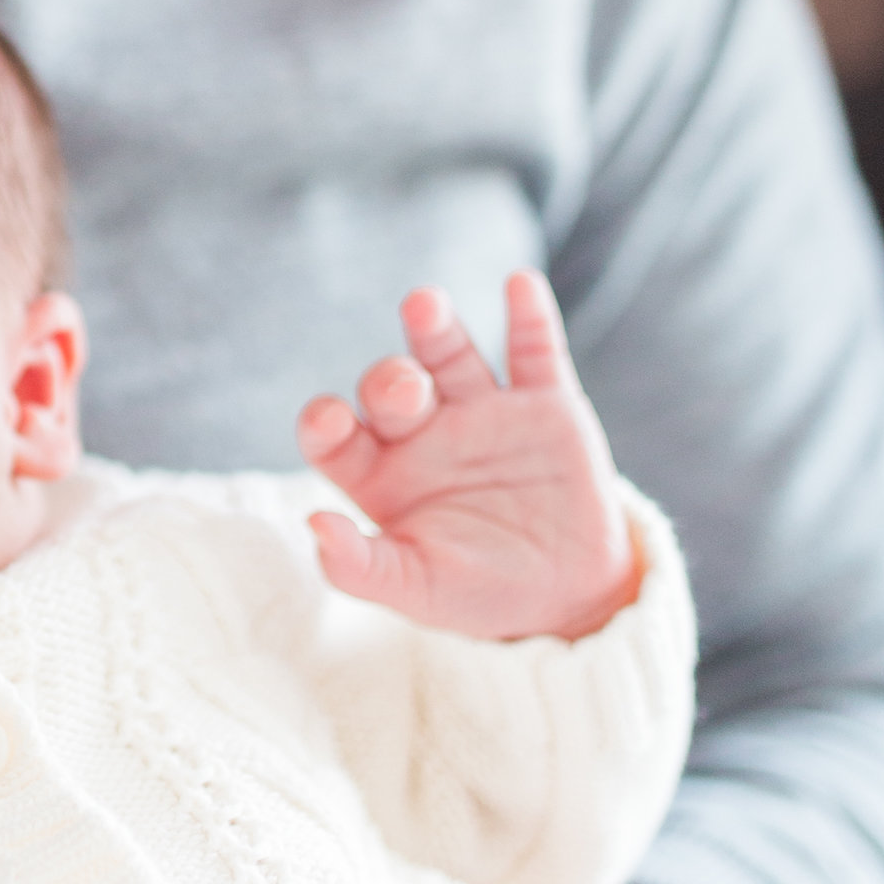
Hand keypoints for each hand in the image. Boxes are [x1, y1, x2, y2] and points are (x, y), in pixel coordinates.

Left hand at [296, 272, 635, 641]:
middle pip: (391, 387)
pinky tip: (519, 285)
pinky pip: (533, 349)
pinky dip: (527, 315)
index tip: (329, 421)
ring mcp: (483, 411)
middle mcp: (423, 432)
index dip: (323, 422)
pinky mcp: (545, 404)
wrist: (570, 598)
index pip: (335, 435)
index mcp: (380, 474)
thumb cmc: (478, 594)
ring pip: (449, 354)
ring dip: (434, 327)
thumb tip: (313, 525)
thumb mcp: (417, 591)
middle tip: (405, 391)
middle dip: (391, 381)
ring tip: (424, 305)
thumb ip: (361, 566)